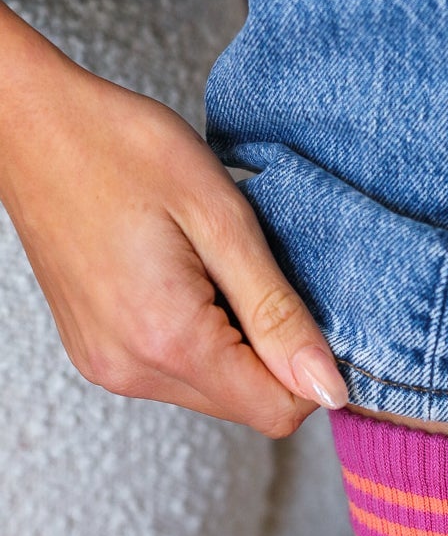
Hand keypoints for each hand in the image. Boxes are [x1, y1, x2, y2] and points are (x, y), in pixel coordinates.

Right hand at [0, 6, 347, 436]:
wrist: (31, 125)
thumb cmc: (121, 148)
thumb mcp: (222, 218)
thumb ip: (278, 312)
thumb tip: (329, 388)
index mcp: (168, 339)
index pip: (277, 410)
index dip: (310, 369)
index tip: (302, 307)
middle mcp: (132, 370)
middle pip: (246, 407)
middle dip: (271, 354)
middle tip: (248, 273)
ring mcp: (109, 367)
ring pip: (214, 392)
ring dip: (235, 344)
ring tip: (208, 268)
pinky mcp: (98, 355)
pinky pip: (176, 373)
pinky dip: (200, 339)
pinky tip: (183, 278)